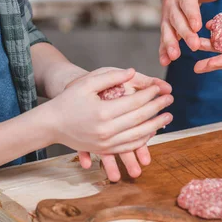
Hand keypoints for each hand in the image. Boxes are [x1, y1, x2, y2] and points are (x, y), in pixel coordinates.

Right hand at [47, 68, 172, 180]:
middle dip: (158, 108)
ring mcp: (105, 143)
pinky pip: (128, 146)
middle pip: (140, 119)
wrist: (50, 125)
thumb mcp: (86, 83)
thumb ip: (111, 77)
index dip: (150, 95)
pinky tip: (152, 131)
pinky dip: (143, 139)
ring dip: (155, 126)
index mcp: (102, 112)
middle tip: (171, 100)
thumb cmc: (68, 100)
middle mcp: (105, 130)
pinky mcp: (104, 150)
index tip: (161, 88)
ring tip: (168, 117)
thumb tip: (133, 72)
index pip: (135, 102)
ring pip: (138, 135)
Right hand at [158, 0, 221, 65]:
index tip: (197, 26)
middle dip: (185, 33)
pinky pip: (164, 36)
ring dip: (169, 43)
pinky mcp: (166, 23)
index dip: (191, 14)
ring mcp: (167, 13)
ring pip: (167, 29)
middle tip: (195, 46)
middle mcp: (173, 1)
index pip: (188, 1)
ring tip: (174, 57)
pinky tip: (165, 61)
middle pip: (177, 18)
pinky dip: (162, 49)